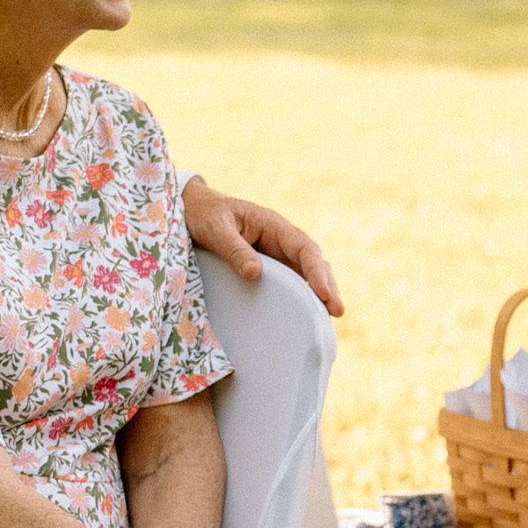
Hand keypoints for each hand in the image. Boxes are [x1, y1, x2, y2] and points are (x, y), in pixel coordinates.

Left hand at [183, 177, 343, 316]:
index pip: (305, 249)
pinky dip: (301, 296)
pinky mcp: (267, 267)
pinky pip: (290, 282)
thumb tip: (255, 274)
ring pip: (306, 273)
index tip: (323, 293)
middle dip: (327, 285)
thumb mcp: (215, 228)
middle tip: (337, 311)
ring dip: (319, 292)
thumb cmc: (203, 214)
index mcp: (274, 226)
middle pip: (314, 263)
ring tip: (329, 317)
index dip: (317, 271)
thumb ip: (234, 249)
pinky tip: (306, 314)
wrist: (190, 210)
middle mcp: (281, 240)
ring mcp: (276, 254)